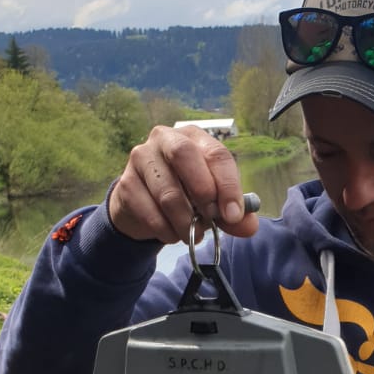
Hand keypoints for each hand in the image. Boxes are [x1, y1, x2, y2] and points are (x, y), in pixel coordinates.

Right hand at [109, 125, 259, 243]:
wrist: (142, 206)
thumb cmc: (184, 196)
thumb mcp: (213, 203)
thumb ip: (232, 214)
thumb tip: (248, 226)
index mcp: (194, 137)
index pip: (216, 154)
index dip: (228, 186)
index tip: (233, 215)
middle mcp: (165, 139)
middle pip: (184, 154)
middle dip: (202, 191)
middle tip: (210, 219)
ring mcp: (141, 158)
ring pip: (167, 192)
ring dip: (184, 222)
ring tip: (193, 235)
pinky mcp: (125, 183)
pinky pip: (149, 212)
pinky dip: (165, 230)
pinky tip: (171, 234)